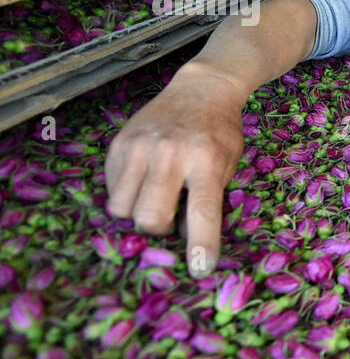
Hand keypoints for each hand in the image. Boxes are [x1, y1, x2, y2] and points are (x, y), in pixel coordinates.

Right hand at [104, 62, 247, 275]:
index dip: (201, 245)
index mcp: (207, 161)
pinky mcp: (119, 144)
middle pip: (149, 217)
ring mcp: (140, 147)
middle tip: (169, 217)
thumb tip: (185, 238)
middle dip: (157, 229)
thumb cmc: (220, 134)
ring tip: (153, 198)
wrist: (200, 89)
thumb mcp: (229, 164)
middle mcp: (171, 154)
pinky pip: (111, 189)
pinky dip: (125, 195)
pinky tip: (142, 180)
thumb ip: (210, 198)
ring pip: (122, 208)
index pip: (203, 212)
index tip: (199, 270)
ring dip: (136, 214)